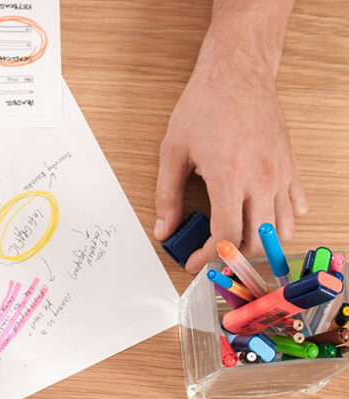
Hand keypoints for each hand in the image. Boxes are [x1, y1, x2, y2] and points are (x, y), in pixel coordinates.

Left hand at [153, 30, 307, 272]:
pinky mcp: (291, 166)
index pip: (226, 236)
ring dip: (260, 244)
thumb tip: (164, 229)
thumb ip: (167, 196)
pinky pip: (296, 206)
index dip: (208, 257)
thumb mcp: (173, 151)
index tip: (193, 262)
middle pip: (257, 241)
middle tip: (212, 255)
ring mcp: (281, 174)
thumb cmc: (204, 106)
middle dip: (233, 257)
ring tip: (236, 241)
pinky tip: (260, 218)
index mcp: (229, 177)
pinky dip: (282, 221)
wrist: (237, 74)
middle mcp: (261, 179)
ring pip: (283, 229)